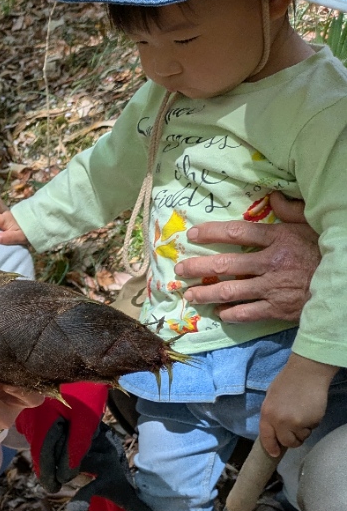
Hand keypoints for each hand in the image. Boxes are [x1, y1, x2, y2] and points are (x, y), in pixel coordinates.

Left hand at [176, 191, 318, 323]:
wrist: (343, 282)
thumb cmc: (326, 250)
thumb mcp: (312, 225)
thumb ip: (291, 210)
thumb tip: (273, 196)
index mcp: (278, 239)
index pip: (237, 233)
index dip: (211, 233)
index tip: (192, 234)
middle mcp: (270, 263)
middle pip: (225, 265)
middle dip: (198, 267)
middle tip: (179, 269)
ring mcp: (272, 288)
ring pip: (230, 291)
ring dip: (206, 294)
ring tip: (189, 294)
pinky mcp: (277, 309)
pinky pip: (246, 313)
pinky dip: (230, 314)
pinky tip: (218, 313)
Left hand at [259, 353, 337, 456]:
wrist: (306, 373)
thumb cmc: (287, 382)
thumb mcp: (271, 398)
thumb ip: (271, 415)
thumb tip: (275, 430)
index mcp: (267, 414)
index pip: (266, 437)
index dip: (271, 447)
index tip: (274, 453)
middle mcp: (280, 421)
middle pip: (287, 442)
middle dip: (292, 440)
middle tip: (296, 432)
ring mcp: (296, 423)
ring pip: (301, 437)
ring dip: (303, 430)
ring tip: (303, 414)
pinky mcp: (311, 421)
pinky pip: (312, 428)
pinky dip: (312, 423)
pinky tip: (310, 409)